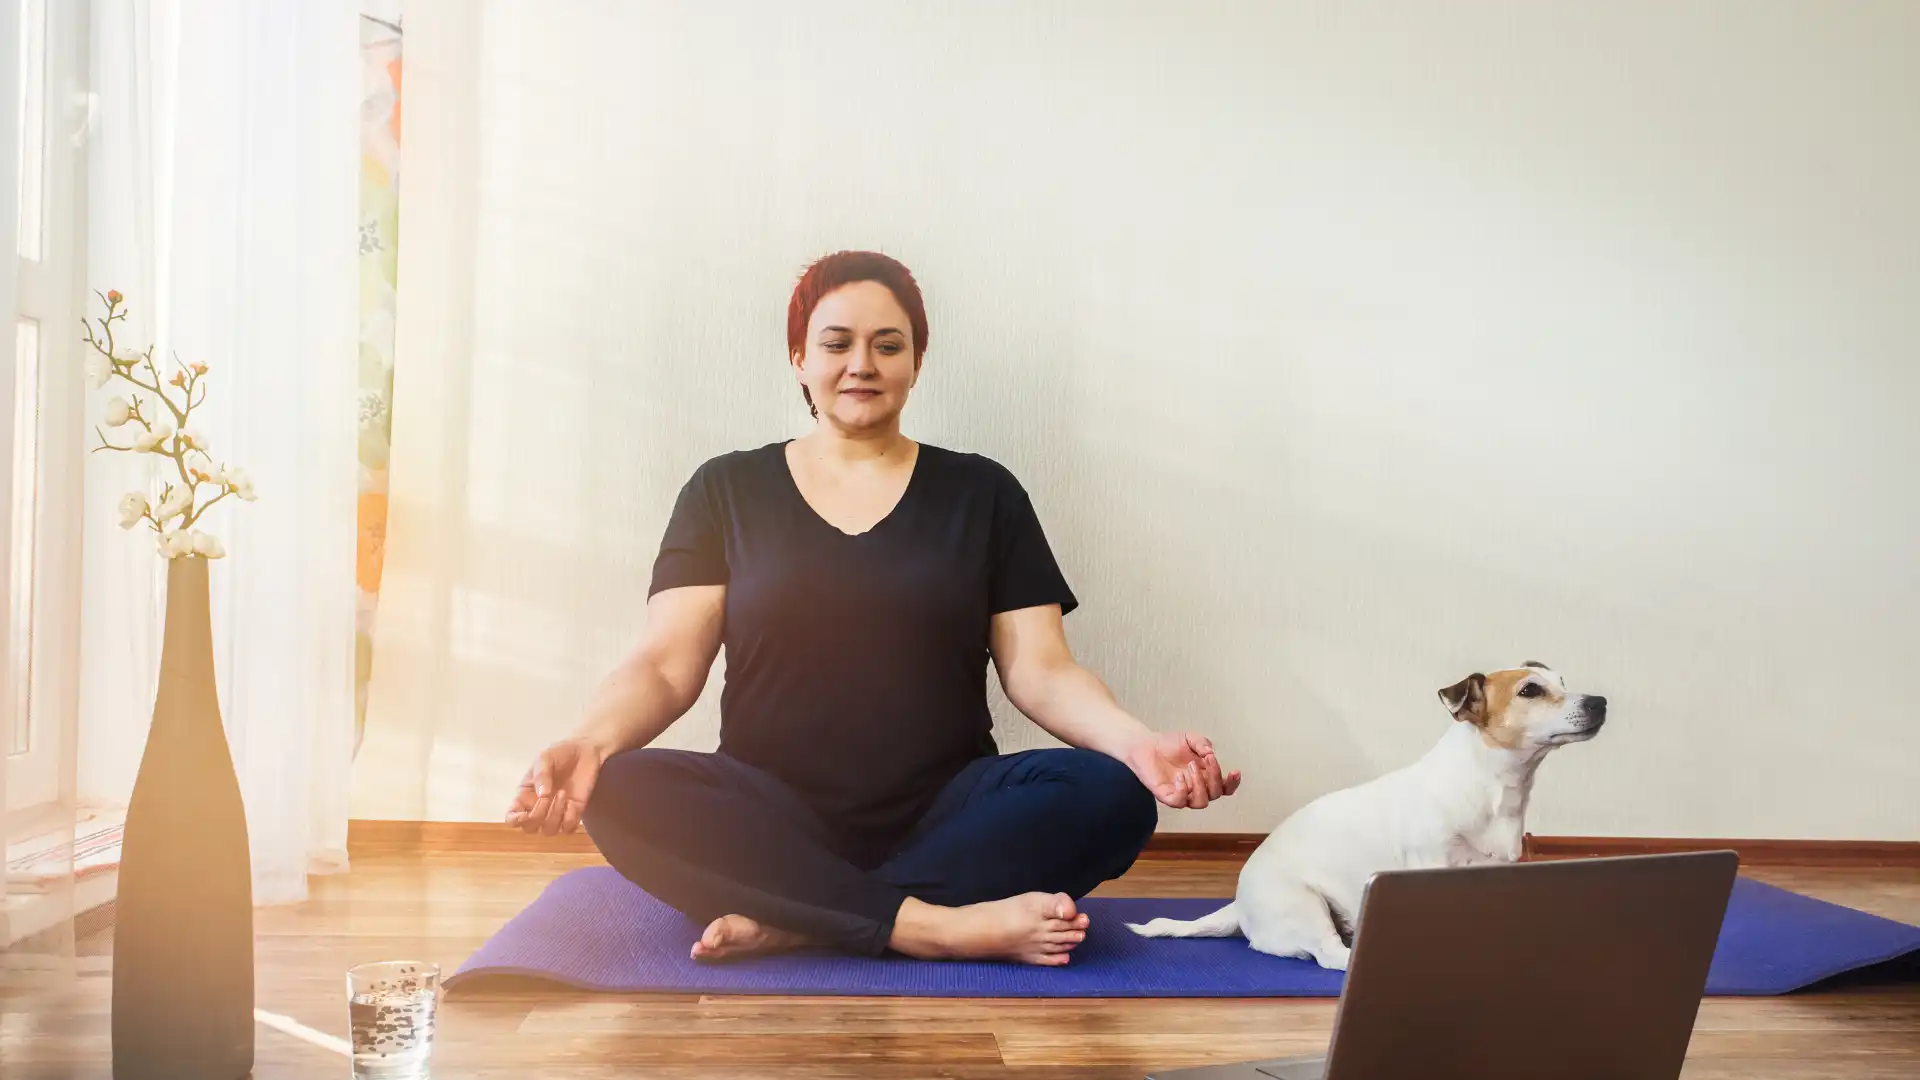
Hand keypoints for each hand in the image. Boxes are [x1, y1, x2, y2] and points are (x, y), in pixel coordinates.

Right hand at [505, 736, 604, 834]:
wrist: (585, 752)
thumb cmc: (559, 753)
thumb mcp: (545, 758)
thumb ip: (541, 775)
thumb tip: (541, 795)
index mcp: (525, 795)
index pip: (512, 817)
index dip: (515, 820)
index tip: (524, 814)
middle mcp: (538, 808)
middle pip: (530, 828)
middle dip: (538, 816)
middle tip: (548, 797)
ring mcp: (556, 812)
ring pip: (549, 831)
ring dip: (555, 816)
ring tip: (564, 794)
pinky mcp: (573, 813)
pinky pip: (568, 829)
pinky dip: (570, 819)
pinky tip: (573, 802)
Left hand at [1123, 731, 1240, 809]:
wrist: (1147, 744)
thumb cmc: (1170, 744)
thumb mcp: (1190, 738)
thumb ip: (1202, 743)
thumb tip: (1210, 752)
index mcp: (1206, 776)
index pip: (1225, 787)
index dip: (1233, 783)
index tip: (1235, 771)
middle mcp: (1196, 788)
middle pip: (1216, 794)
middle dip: (1215, 776)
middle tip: (1206, 759)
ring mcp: (1182, 793)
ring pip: (1200, 802)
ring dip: (1200, 784)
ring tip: (1191, 766)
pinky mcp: (1166, 796)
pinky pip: (1179, 802)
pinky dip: (1182, 790)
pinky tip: (1179, 777)